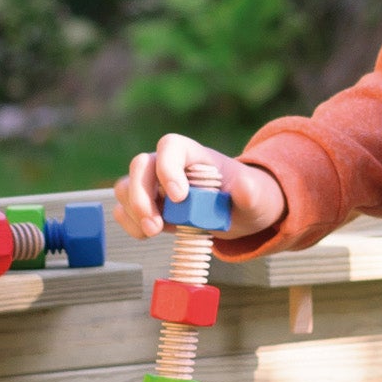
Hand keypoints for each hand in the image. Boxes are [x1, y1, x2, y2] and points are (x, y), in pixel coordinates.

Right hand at [110, 132, 285, 242]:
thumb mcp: (256, 197)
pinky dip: (130, 223)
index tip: (179, 197)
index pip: (170, 146)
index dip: (168, 168)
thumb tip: (244, 187)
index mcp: (193, 154)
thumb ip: (251, 193)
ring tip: (154, 232)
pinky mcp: (148, 206)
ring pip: (126, 186)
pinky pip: (125, 209)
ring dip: (133, 211)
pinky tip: (148, 235)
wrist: (239, 214)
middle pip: (140, 165)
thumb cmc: (247, 198)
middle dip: (141, 196)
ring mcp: (154, 185)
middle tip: (156, 226)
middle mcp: (168, 164)